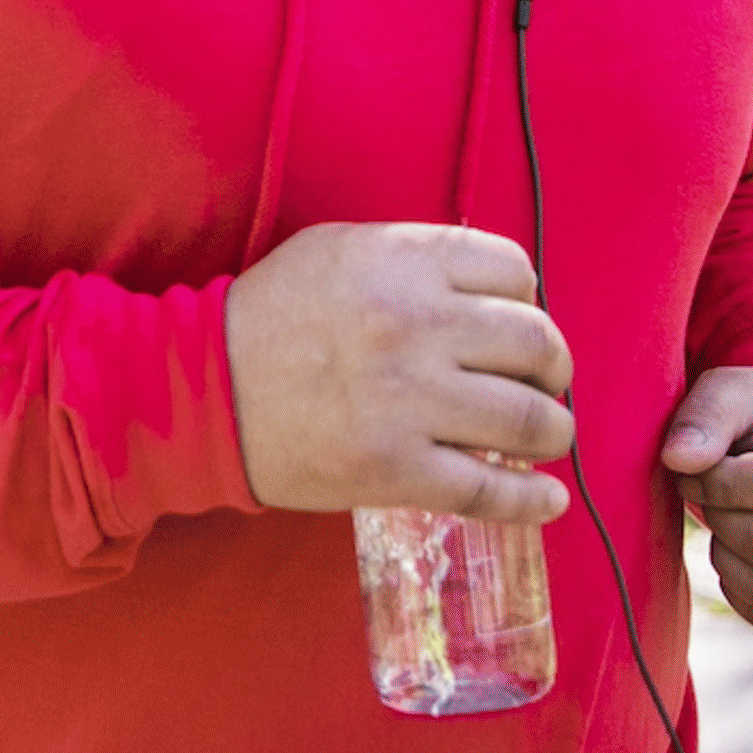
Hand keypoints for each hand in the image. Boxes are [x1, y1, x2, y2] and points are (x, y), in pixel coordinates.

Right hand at [225, 222, 573, 522]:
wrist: (200, 389)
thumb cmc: (270, 316)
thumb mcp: (341, 249)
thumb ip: (417, 259)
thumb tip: (494, 292)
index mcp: (403, 262)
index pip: (514, 272)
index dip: (528, 300)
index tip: (516, 325)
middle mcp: (416, 325)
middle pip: (536, 343)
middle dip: (552, 368)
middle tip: (543, 384)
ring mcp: (409, 401)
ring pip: (530, 419)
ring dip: (552, 431)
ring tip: (543, 437)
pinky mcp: (395, 470)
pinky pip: (489, 490)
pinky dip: (532, 503)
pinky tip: (547, 501)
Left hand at [659, 366, 752, 632]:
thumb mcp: (745, 389)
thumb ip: (709, 414)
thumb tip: (677, 459)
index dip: (723, 482)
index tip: (695, 469)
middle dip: (721, 518)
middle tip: (707, 493)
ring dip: (725, 555)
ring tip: (724, 517)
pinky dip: (737, 586)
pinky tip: (737, 547)